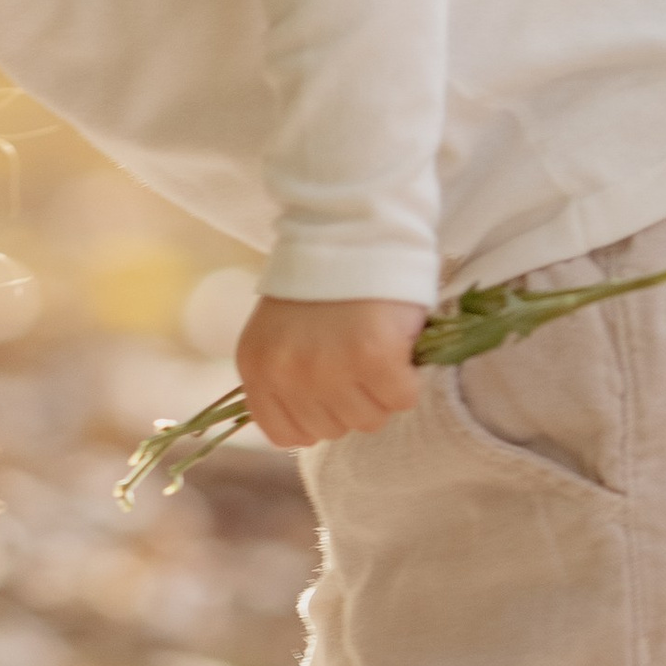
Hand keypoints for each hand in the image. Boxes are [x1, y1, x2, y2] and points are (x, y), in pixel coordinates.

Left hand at [235, 294, 427, 448]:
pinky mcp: (373, 357)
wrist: (351, 231)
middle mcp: (287, 373)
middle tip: (358, 359)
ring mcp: (329, 368)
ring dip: (381, 392)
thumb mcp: (280, 334)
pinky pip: (400, 398)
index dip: (316, 419)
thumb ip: (287, 377)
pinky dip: (407, 379)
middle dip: (352, 402)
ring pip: (368, 419)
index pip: (285, 434)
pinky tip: (397, 349)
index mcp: (257, 367)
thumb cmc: (323, 285)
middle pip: (331, 430)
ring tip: (378, 350)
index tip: (332, 393)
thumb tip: (313, 425)